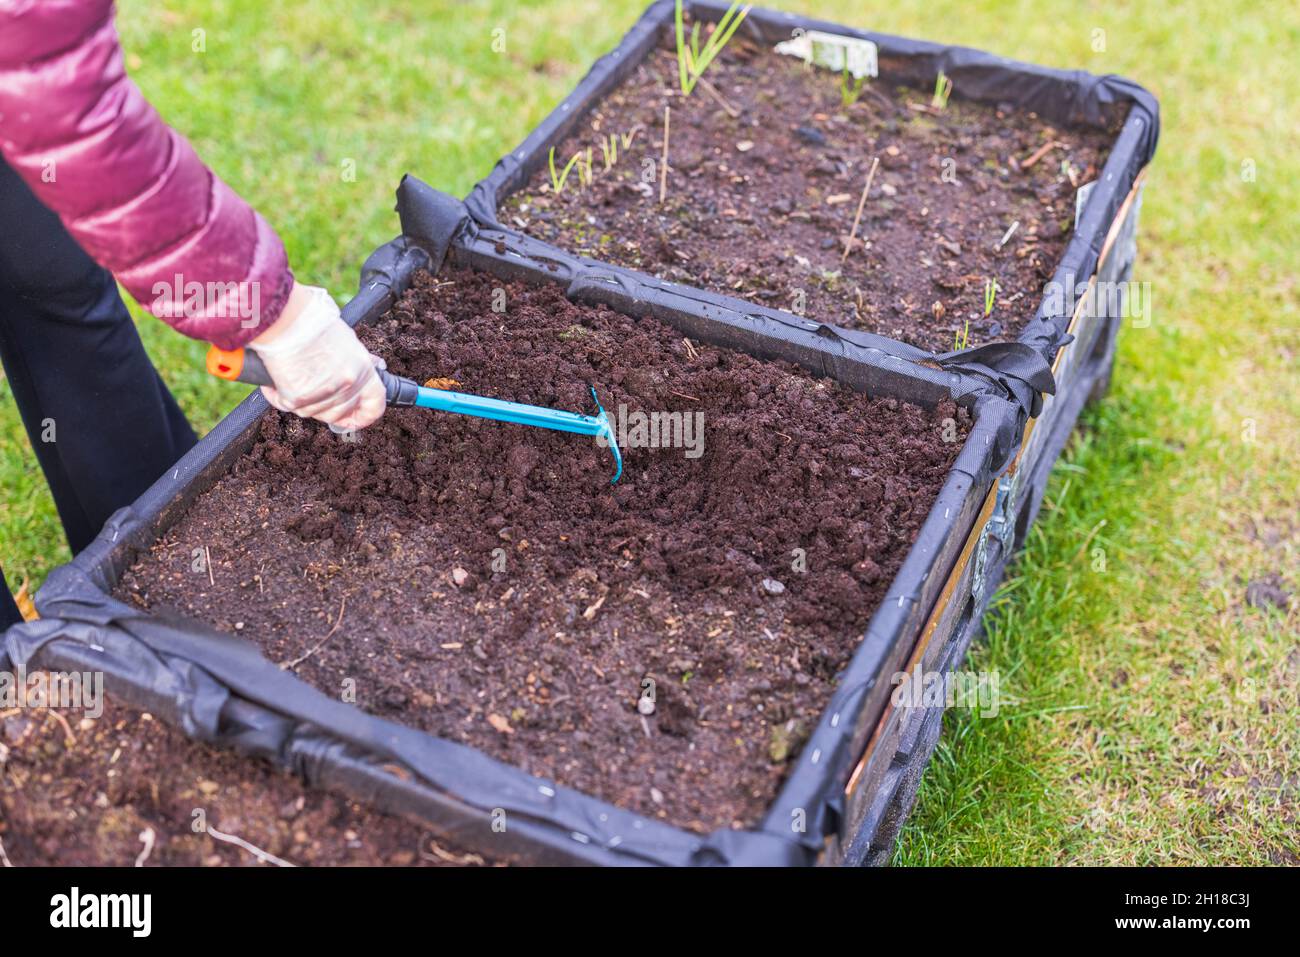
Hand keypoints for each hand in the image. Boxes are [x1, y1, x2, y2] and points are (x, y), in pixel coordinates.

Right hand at [250, 282, 385, 429]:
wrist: (284, 317)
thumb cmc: (312, 321)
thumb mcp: (347, 340)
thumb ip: (359, 360)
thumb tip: (374, 366)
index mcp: (362, 370)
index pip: (374, 406)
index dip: (365, 416)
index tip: (357, 418)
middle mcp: (346, 385)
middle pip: (340, 412)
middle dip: (328, 406)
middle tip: (314, 391)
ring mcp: (322, 394)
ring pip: (314, 413)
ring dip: (305, 401)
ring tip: (295, 378)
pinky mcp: (296, 398)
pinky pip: (288, 405)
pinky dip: (279, 396)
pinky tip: (277, 382)